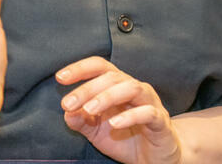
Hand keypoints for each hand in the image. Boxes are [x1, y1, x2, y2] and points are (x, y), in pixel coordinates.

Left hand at [57, 56, 181, 163]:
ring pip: (131, 88)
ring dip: (107, 97)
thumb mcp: (96, 131)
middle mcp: (134, 89)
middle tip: (67, 103)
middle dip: (87, 88)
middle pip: (111, 77)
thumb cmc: (125, 138)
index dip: (80, 68)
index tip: (60, 77)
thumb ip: (81, 121)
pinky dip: (130, 116)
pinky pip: (148, 112)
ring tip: (89, 109)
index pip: (100, 67)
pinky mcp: (161, 121)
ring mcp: (150, 103)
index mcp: (117, 86)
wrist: (154, 159)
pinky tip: (114, 123)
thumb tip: (67, 112)